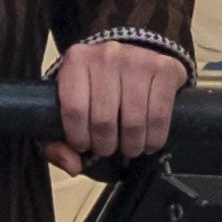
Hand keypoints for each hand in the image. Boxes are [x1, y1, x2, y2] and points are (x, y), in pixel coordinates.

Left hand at [53, 37, 182, 172]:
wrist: (136, 58)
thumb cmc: (99, 87)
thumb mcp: (70, 107)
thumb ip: (57, 142)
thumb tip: (73, 166)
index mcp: (77, 60)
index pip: (74, 109)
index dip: (79, 137)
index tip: (84, 146)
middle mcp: (107, 55)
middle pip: (103, 119)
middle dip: (105, 145)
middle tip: (108, 149)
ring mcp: (138, 60)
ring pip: (132, 122)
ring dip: (131, 146)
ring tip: (129, 148)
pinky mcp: (164, 68)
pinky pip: (158, 116)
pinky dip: (154, 139)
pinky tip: (148, 143)